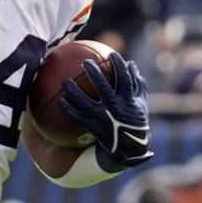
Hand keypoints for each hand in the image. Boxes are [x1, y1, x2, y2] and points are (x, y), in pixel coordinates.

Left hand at [58, 52, 153, 171]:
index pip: (125, 78)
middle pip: (103, 87)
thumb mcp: (141, 102)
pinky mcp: (95, 128)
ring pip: (86, 103)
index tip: (112, 54)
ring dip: (74, 91)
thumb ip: (138, 83)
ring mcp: (104, 119)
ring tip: (64, 81)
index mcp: (129, 100)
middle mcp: (116, 108)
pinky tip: (60, 102)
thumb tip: (131, 64)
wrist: (130, 148)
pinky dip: (69, 110)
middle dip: (94, 73)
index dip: (119, 65)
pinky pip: (79, 118)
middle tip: (85, 62)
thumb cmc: (135, 121)